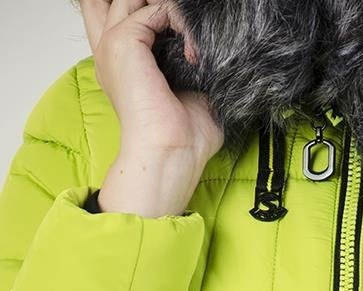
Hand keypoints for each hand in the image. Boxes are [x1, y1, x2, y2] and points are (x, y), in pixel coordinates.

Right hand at [79, 0, 223, 214]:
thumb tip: (203, 38)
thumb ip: (185, 52)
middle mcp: (109, 47)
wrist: (172, 154)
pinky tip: (194, 53)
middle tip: (185, 28)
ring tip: (192, 40)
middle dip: (160, 6)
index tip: (176, 21)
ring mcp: (112, 43)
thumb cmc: (184, 135)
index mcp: (119, 60)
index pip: (109, 8)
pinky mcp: (124, 42)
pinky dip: (183, 23)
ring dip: (174, 11)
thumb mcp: (187, 85)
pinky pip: (158, 8)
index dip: (143, 8)